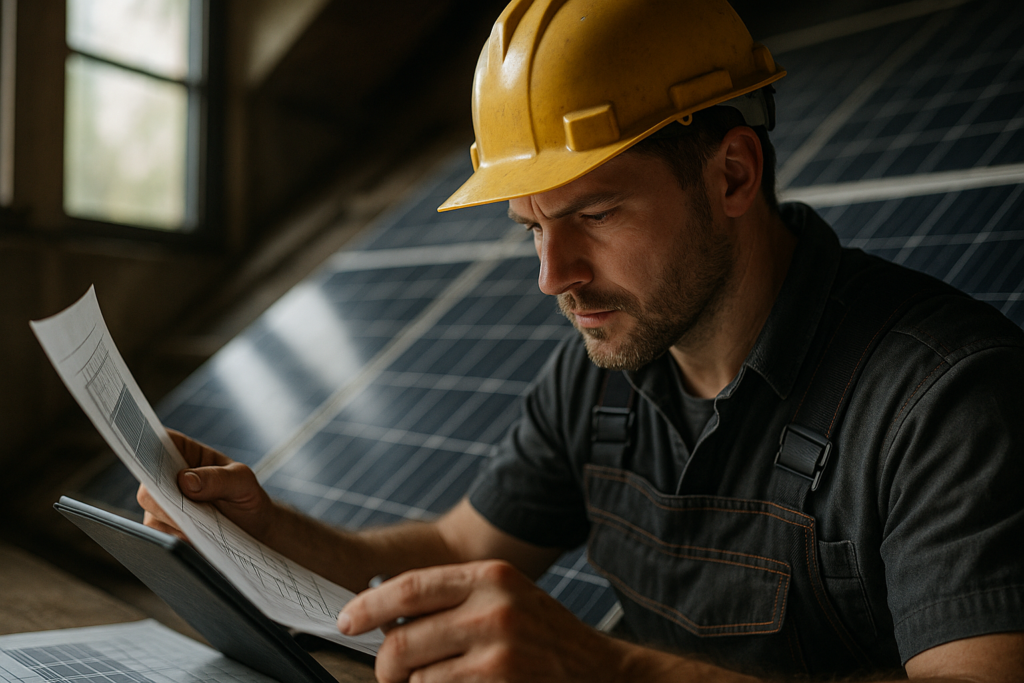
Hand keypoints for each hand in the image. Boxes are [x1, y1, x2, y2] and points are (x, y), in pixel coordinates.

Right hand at [137, 429, 274, 541]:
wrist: (254, 530)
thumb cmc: (246, 497)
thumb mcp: (243, 482)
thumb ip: (219, 478)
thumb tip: (185, 480)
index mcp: (182, 452)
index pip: (155, 442)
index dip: (147, 450)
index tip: (158, 466)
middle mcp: (164, 478)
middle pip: (148, 487)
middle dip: (168, 501)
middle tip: (193, 511)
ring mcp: (160, 505)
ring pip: (152, 515)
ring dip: (177, 524)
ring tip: (206, 527)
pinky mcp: (162, 529)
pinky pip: (158, 537)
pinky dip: (178, 540)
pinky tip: (199, 541)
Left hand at [337, 560, 628, 682]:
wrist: (604, 675)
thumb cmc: (547, 639)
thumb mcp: (508, 598)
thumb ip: (456, 599)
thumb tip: (386, 615)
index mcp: (491, 575)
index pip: (410, 586)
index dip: (369, 606)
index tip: (348, 619)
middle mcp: (493, 607)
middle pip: (402, 639)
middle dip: (385, 665)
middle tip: (389, 673)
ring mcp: (498, 650)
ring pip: (417, 678)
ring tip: (441, 681)